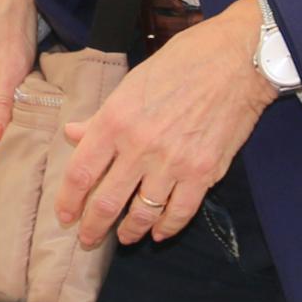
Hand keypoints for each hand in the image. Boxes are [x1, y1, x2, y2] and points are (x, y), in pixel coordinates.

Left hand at [53, 0, 279, 248]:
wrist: (237, 62)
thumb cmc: (182, 63)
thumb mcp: (131, 84)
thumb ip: (101, 116)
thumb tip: (72, 133)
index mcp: (115, 120)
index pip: (81, 172)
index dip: (68, 200)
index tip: (65, 215)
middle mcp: (139, 146)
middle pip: (106, 201)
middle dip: (93, 228)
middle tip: (88, 240)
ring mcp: (172, 163)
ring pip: (142, 213)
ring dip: (130, 232)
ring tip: (125, 238)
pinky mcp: (204, 173)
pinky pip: (179, 212)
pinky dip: (167, 228)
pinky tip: (159, 233)